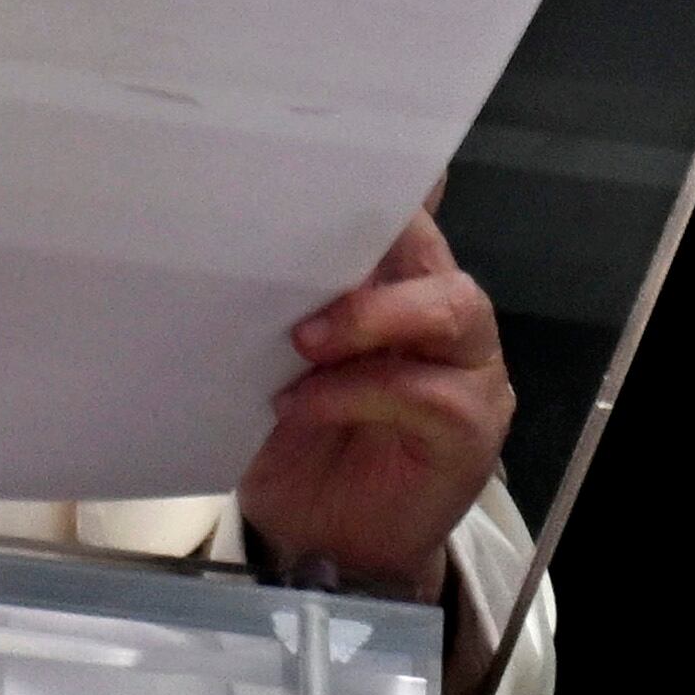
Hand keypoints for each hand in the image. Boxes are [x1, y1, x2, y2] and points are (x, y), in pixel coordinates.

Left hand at [234, 209, 512, 603]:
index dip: (380, 176)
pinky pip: (425, 393)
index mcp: (392, 277)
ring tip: (302, 342)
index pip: (401, 204)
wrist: (323, 542)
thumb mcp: (272, 360)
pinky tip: (303, 404)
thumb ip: (276, 303)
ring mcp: (467, 365)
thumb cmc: (297, 439)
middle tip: (294, 255)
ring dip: (368, 318)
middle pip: (428, 242)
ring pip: (447, 305)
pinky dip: (355, 393)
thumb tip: (224, 244)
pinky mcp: (470, 427)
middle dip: (369, 238)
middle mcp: (439, 305)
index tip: (329, 151)